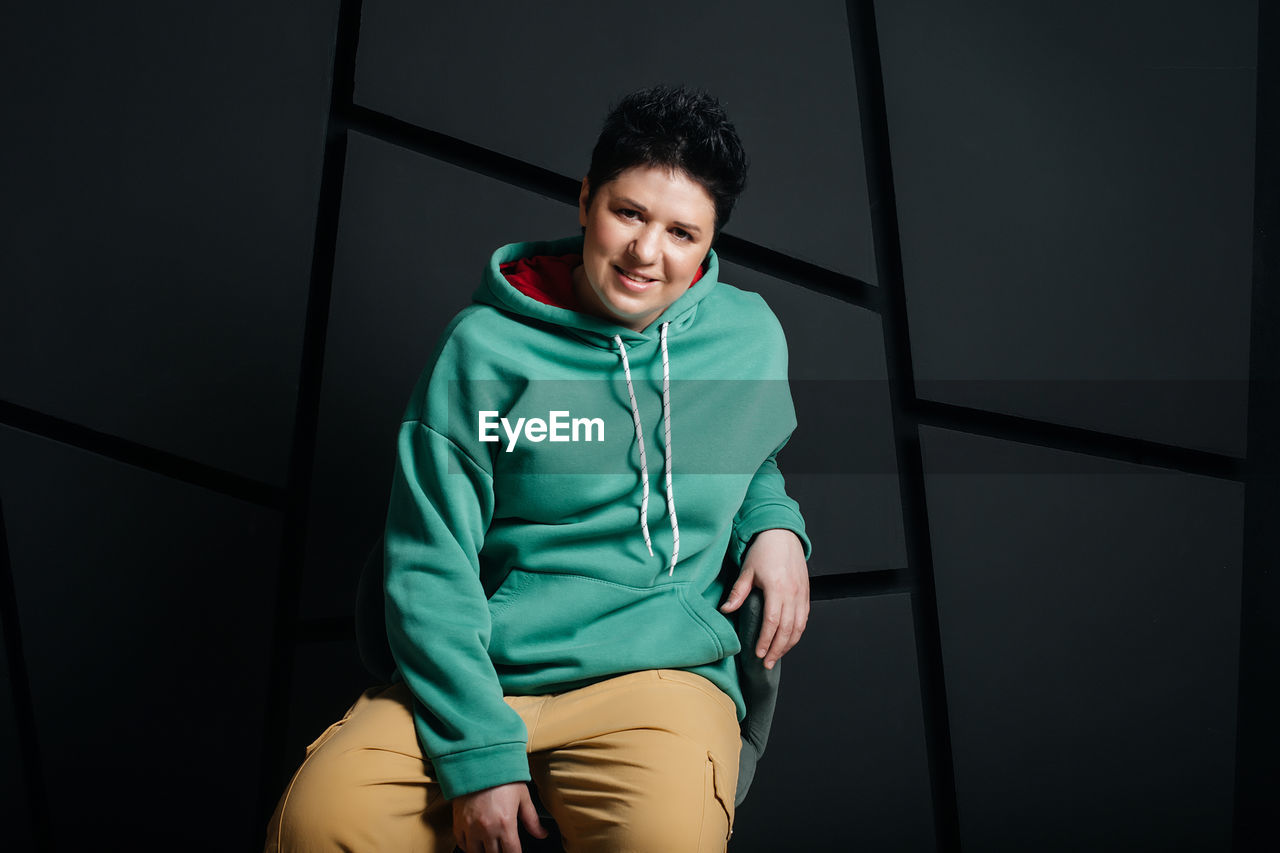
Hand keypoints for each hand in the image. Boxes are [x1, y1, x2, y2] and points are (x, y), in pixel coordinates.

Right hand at [452, 781, 546, 852]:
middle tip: (504, 847)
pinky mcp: (458, 822)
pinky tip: (475, 843)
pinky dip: (469, 847)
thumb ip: (532, 819)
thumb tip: (542, 834)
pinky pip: (461, 844)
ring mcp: (470, 827)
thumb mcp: (522, 796)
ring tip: (490, 847)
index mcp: (505, 824)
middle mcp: (487, 829)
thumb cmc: (502, 777)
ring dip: (484, 852)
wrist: (478, 762)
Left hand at [720, 528, 808, 669]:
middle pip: (787, 629)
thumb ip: (738, 592)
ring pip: (798, 626)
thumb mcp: (747, 570)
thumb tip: (725, 610)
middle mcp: (792, 593)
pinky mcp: (806, 593)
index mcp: (777, 588)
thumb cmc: (763, 551)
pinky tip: (789, 641)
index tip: (758, 653)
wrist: (782, 535)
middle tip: (766, 663)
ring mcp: (801, 594)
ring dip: (788, 644)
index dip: (766, 640)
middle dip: (777, 649)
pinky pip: (804, 618)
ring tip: (776, 656)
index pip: (772, 622)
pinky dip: (797, 633)